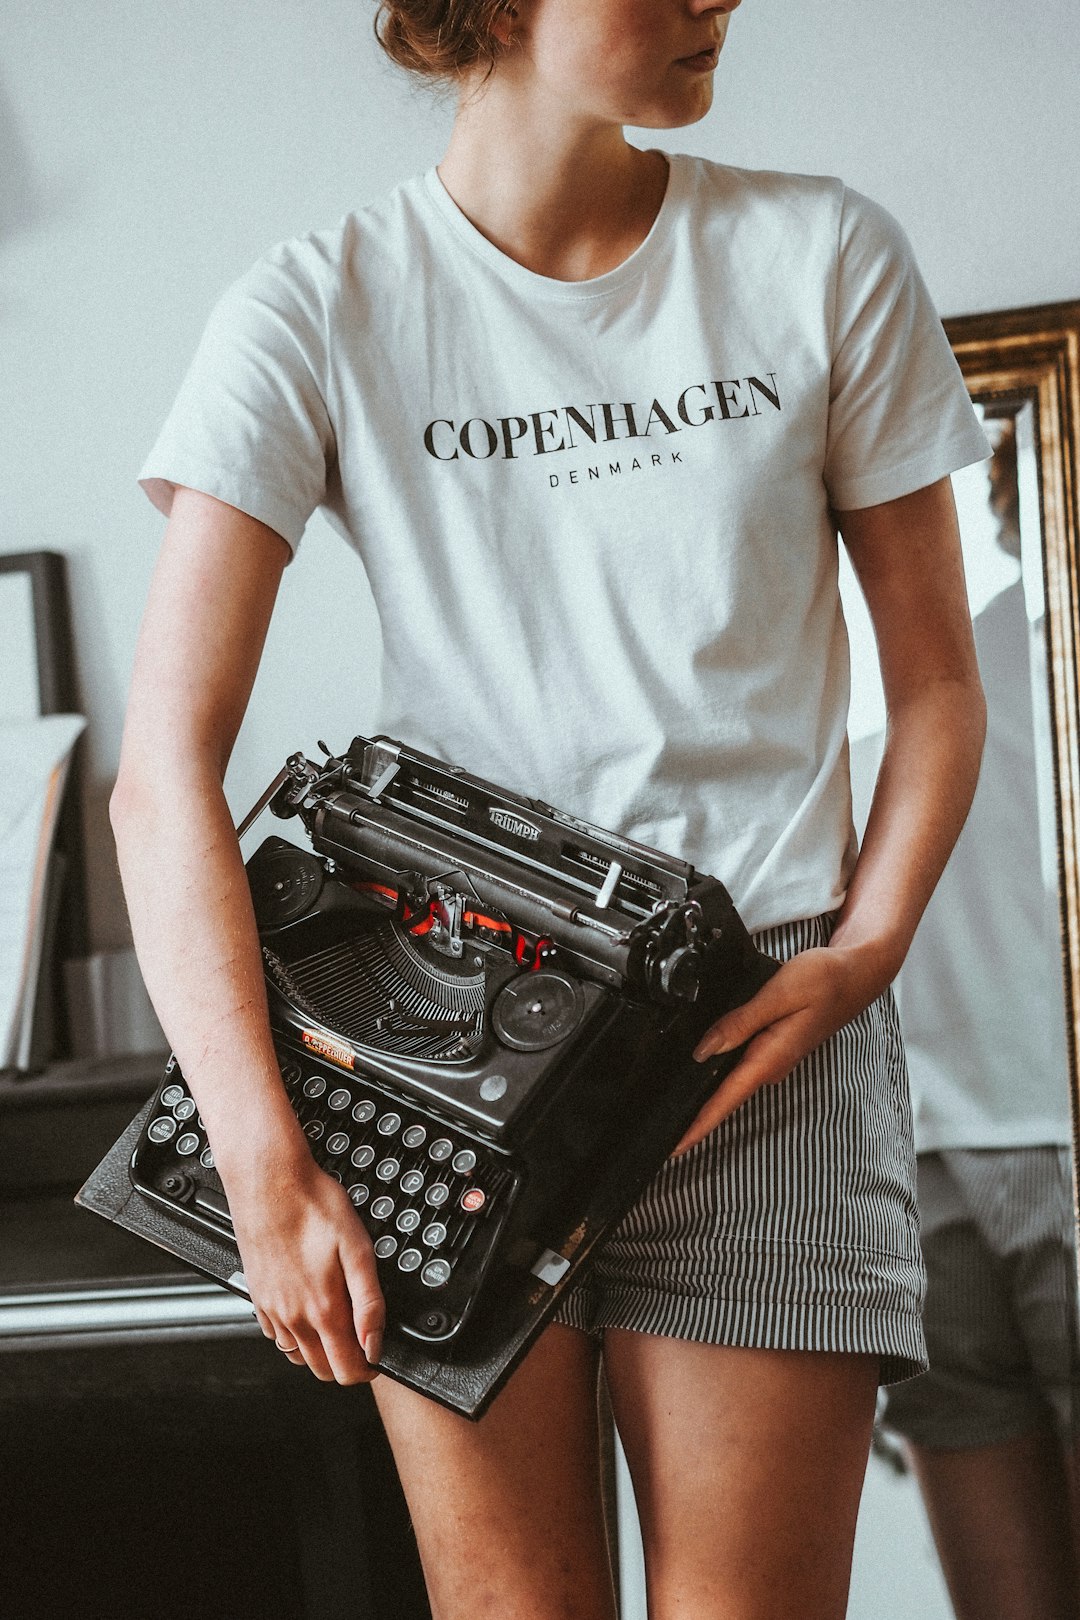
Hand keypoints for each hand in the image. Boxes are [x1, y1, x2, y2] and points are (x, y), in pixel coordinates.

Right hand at [225, 1146, 385, 1384]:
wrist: (269, 1181)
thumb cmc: (313, 1206)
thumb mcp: (358, 1249)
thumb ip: (368, 1303)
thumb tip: (375, 1344)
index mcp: (321, 1309)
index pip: (345, 1369)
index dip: (367, 1368)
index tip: (377, 1355)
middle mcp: (293, 1317)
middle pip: (322, 1369)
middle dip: (346, 1362)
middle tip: (362, 1337)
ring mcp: (271, 1309)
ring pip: (298, 1355)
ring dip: (321, 1349)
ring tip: (338, 1320)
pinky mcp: (257, 1297)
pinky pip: (277, 1335)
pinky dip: (295, 1335)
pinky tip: (307, 1310)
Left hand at [672, 943, 889, 1154]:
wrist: (858, 974)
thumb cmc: (826, 980)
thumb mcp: (779, 993)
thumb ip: (741, 1021)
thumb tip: (705, 1049)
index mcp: (771, 1057)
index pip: (726, 1100)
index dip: (698, 1127)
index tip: (674, 1149)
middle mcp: (771, 1065)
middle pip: (724, 1100)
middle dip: (695, 1121)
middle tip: (664, 1138)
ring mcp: (773, 1059)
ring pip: (731, 1085)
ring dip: (705, 1102)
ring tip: (676, 1118)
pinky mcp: (774, 1048)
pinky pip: (740, 1068)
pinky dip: (719, 1078)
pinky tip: (703, 1077)